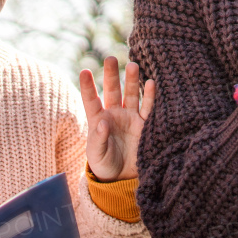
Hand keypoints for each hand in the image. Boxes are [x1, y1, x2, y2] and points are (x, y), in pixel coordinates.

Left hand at [81, 56, 156, 181]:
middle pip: (112, 91)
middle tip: (110, 58)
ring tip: (132, 65)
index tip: (84, 72)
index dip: (88, 86)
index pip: (91, 100)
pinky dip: (150, 95)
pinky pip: (148, 108)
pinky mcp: (144, 125)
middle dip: (111, 75)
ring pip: (131, 94)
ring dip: (131, 80)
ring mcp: (130, 118)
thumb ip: (98, 138)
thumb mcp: (96, 154)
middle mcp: (114, 114)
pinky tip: (152, 82)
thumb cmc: (104, 165)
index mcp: (98, 120)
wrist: (122, 178)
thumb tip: (103, 122)